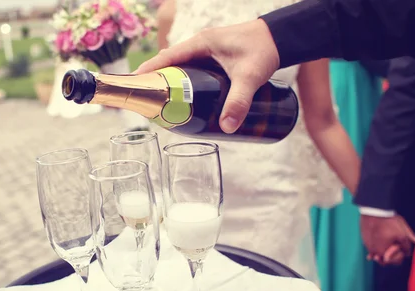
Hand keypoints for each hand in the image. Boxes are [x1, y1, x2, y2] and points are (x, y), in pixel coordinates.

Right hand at [134, 19, 279, 133]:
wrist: (281, 38)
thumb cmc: (264, 50)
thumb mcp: (250, 77)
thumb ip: (239, 101)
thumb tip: (227, 128)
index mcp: (200, 44)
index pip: (166, 58)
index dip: (149, 71)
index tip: (133, 85)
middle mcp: (199, 46)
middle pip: (169, 66)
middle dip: (157, 84)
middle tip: (147, 105)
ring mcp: (205, 53)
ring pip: (180, 71)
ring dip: (170, 86)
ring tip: (161, 108)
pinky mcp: (212, 61)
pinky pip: (191, 73)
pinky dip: (184, 86)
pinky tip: (183, 102)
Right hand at [360, 215, 414, 263]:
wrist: (374, 211)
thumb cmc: (388, 223)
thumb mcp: (403, 233)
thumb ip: (408, 243)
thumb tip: (414, 247)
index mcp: (384, 253)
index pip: (395, 262)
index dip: (401, 255)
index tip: (401, 247)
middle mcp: (374, 252)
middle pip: (384, 260)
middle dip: (391, 255)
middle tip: (394, 246)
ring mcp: (367, 246)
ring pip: (377, 253)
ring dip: (382, 249)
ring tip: (387, 242)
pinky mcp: (364, 239)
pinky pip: (371, 246)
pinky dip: (376, 244)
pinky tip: (379, 239)